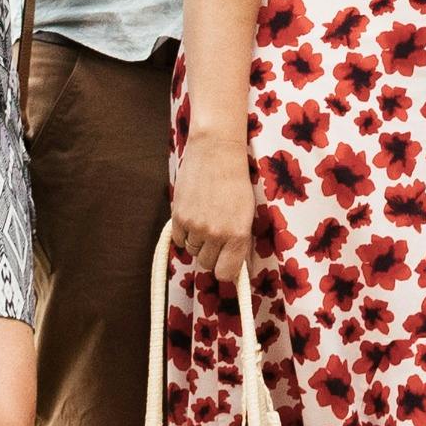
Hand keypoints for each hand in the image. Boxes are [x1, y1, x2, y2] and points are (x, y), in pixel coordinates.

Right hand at [167, 98, 256, 281]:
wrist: (216, 152)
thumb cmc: (237, 181)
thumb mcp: (247, 213)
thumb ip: (240, 240)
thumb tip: (237, 266)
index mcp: (238, 234)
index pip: (226, 274)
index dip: (226, 270)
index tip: (226, 262)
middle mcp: (216, 234)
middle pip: (206, 263)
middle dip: (211, 254)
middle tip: (216, 236)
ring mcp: (195, 226)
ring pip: (192, 251)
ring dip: (197, 242)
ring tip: (206, 219)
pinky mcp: (178, 217)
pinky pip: (178, 240)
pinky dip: (184, 234)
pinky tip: (193, 217)